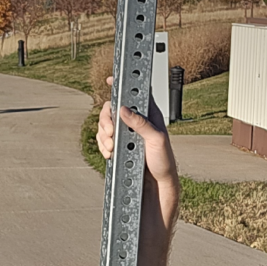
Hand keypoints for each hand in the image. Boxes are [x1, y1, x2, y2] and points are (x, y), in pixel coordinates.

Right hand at [96, 77, 178, 196]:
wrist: (157, 184)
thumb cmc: (164, 161)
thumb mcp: (157, 140)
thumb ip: (141, 123)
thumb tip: (124, 109)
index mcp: (148, 114)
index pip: (135, 93)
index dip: (122, 85)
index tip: (111, 81)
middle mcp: (136, 121)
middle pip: (112, 108)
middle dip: (106, 119)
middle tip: (111, 132)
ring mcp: (126, 133)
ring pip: (105, 125)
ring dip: (103, 135)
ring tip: (112, 148)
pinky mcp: (119, 145)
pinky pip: (104, 140)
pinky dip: (103, 145)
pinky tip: (109, 153)